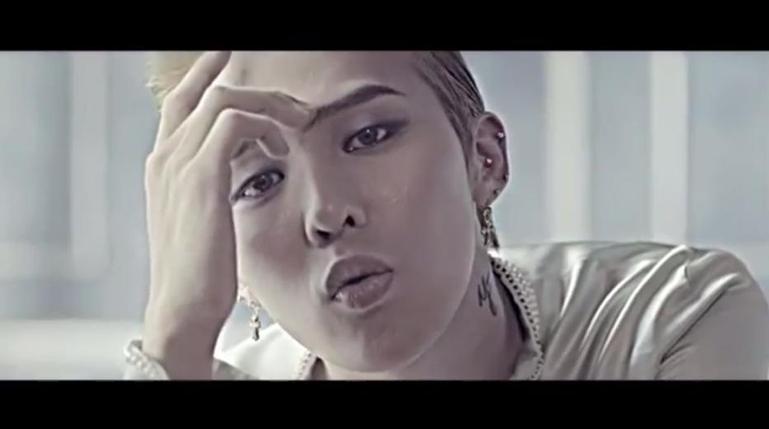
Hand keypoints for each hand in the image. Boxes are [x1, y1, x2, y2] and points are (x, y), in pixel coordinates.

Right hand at [141, 52, 309, 377]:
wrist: (182, 310)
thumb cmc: (201, 272)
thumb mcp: (206, 219)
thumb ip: (217, 185)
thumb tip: (248, 165)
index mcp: (165, 165)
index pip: (183, 103)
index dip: (210, 76)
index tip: (237, 61)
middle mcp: (166, 156)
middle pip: (204, 90)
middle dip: (247, 79)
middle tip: (292, 97)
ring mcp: (178, 164)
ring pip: (225, 99)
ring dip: (270, 103)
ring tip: (299, 120)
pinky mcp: (200, 178)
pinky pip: (234, 121)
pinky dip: (265, 123)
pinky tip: (284, 143)